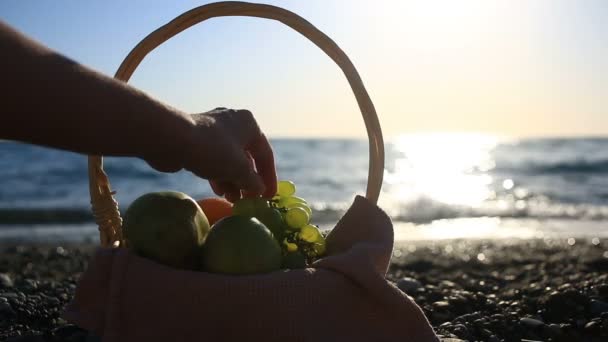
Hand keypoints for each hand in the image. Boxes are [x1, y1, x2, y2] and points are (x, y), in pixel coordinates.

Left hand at [144, 108, 276, 201]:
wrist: (171, 138)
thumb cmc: (212, 150)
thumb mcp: (239, 169)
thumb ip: (253, 181)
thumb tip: (259, 190)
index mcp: (249, 125)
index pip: (265, 154)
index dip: (269, 178)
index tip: (269, 197)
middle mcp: (234, 123)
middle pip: (247, 157)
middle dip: (248, 180)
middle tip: (249, 200)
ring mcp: (214, 130)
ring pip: (229, 159)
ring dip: (233, 180)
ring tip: (233, 199)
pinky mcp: (197, 139)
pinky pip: (214, 159)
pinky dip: (219, 175)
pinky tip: (219, 191)